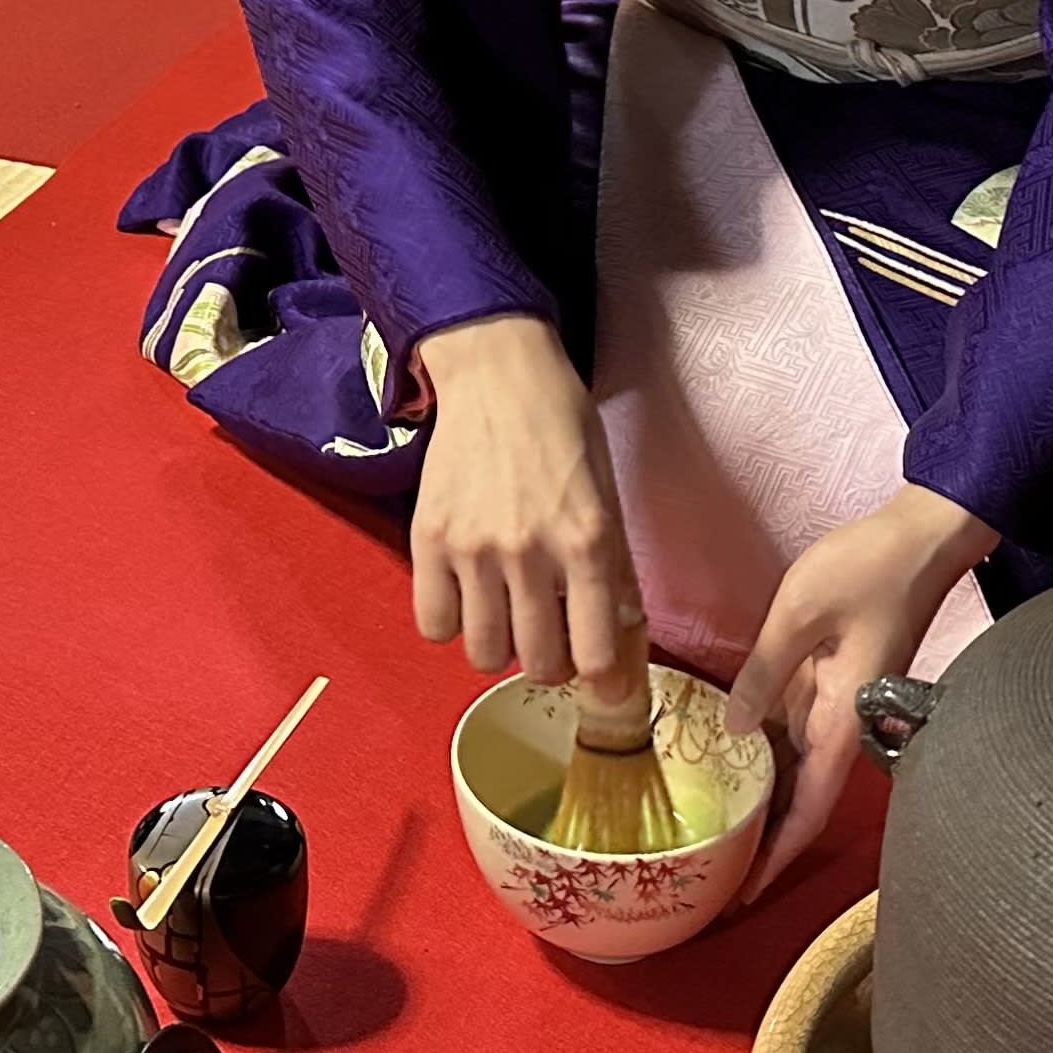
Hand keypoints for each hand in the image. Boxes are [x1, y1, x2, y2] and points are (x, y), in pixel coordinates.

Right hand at [408, 314, 640, 690]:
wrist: (498, 374)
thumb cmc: (562, 428)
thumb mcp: (607, 493)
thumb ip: (615, 569)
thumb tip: (623, 634)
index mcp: (588, 541)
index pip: (597, 655)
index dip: (601, 679)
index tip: (597, 674)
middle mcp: (529, 552)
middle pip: (538, 665)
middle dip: (549, 662)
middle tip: (550, 633)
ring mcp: (474, 548)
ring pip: (483, 654)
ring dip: (499, 644)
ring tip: (506, 611)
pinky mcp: (428, 538)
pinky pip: (433, 624)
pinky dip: (451, 622)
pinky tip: (467, 594)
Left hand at [725, 484, 998, 904]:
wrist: (923, 538)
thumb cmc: (869, 569)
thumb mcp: (800, 612)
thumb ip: (765, 672)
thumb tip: (736, 730)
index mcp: (844, 719)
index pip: (810, 808)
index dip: (779, 855)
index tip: (746, 892)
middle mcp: (846, 723)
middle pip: (803, 800)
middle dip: (765, 840)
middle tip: (712, 867)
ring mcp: (842, 704)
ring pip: (799, 769)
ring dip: (766, 800)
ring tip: (714, 825)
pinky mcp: (838, 681)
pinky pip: (800, 732)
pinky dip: (771, 755)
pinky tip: (736, 759)